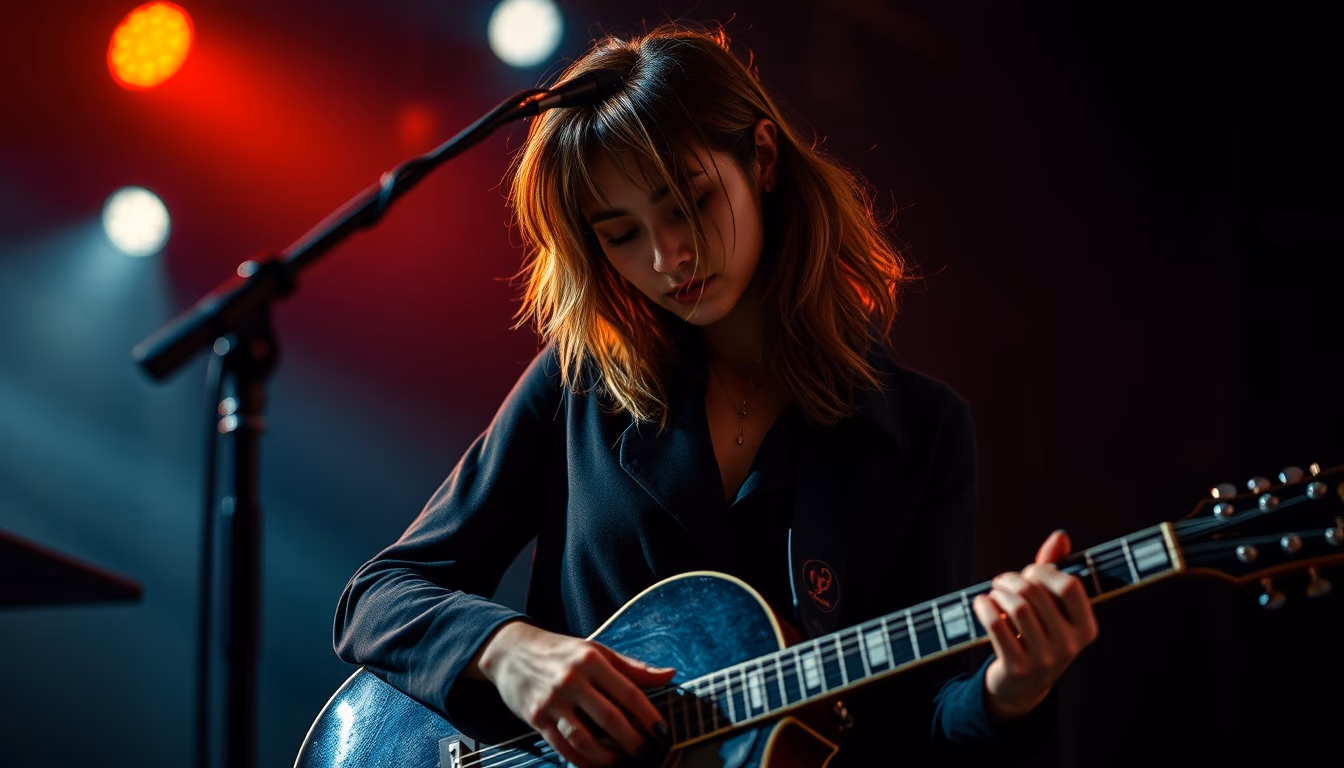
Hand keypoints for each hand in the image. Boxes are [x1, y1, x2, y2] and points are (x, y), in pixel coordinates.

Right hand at [474, 621, 674, 767]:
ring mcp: (553, 700)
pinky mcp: (536, 718)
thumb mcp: (597, 650)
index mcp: (592, 659)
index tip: (661, 731)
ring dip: (608, 757)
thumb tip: (670, 674)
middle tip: (645, 752)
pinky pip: (562, 747)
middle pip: (610, 719)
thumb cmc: (560, 651)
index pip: (628, 692)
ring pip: (585, 739)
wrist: (511, 651)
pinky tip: (595, 765)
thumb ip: (632, 667)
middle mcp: (572, 679)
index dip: (648, 715)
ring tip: (622, 762)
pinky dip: (581, 761)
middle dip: (632, 741)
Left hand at [971, 530, 1098, 719]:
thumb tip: (1061, 536)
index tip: (1028, 574)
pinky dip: (984, 608)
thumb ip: (1054, 570)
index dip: (1043, 571)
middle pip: (1035, 592)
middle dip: (1012, 579)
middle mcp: (1071, 644)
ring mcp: (1045, 659)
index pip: (1069, 585)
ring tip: (992, 593)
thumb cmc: (1037, 635)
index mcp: (1086, 627)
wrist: (1022, 686)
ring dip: (998, 593)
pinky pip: (997, 627)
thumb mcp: (1052, 607)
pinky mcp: (1018, 668)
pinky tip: (981, 603)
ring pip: (1017, 607)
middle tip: (1001, 582)